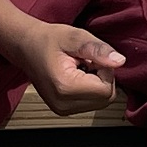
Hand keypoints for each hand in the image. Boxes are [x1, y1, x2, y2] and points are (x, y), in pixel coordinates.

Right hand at [9, 19, 125, 116]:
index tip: (92, 58)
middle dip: (103, 78)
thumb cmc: (49, 39)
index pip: (106, 90)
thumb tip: (120, 62)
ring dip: (97, 83)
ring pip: (100, 102)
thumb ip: (98, 50)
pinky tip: (78, 75)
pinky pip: (91, 103)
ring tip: (80, 67)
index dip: (106, 71)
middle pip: (105, 99)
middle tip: (87, 62)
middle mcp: (63, 104)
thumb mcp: (76, 37)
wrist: (26, 46)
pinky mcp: (63, 110)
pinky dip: (90, 89)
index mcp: (65, 88)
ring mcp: (62, 110)